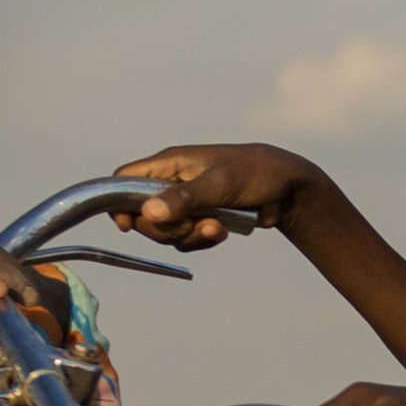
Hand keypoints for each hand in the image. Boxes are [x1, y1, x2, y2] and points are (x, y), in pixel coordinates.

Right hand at [117, 143, 325, 249]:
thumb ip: (184, 198)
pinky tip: (222, 231)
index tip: (128, 225)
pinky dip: (201, 240)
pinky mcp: (200, 219)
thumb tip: (148, 214)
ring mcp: (185, 202)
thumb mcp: (219, 184)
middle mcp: (172, 182)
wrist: (287, 187)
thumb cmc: (254, 173)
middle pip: (141, 215)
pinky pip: (186, 240)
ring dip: (188, 236)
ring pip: (165, 232)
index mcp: (169, 164)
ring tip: (216, 227)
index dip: (118, 202)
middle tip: (189, 226)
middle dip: (164, 228)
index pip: (125, 179)